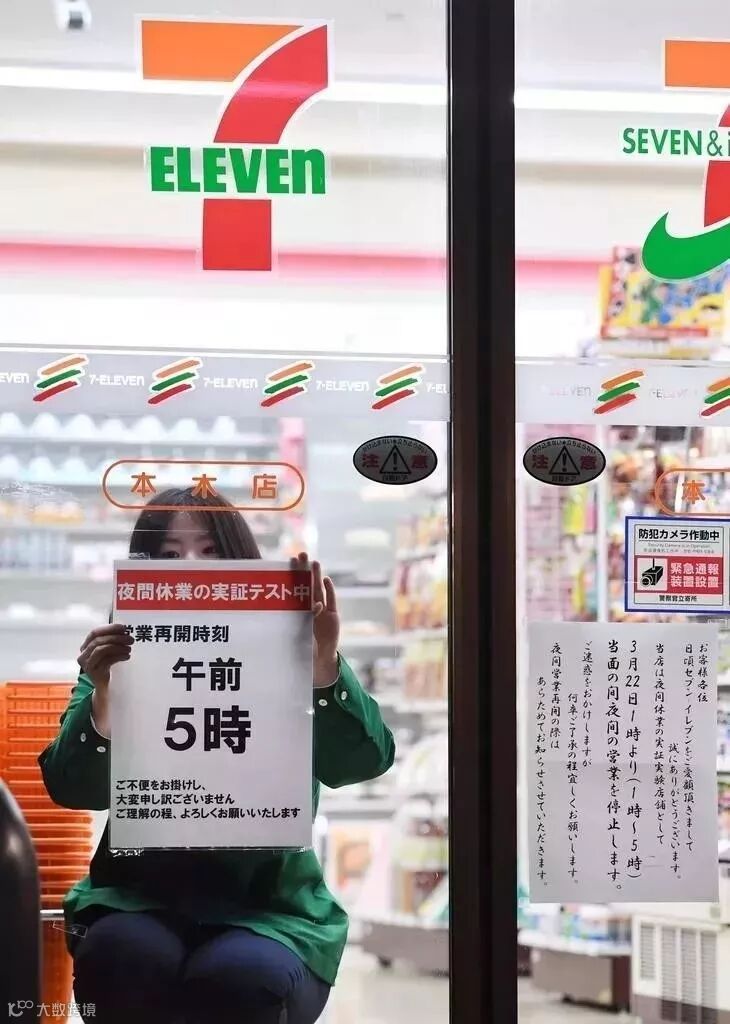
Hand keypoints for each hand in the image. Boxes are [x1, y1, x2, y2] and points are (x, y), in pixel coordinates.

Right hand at [78, 624, 133, 689]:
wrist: (102, 685)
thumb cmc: (105, 665)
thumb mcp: (106, 652)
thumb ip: (111, 640)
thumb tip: (124, 630)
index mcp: (85, 646)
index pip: (94, 632)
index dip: (109, 628)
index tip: (123, 627)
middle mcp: (83, 654)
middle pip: (98, 641)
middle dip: (116, 637)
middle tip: (130, 639)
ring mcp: (87, 664)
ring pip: (101, 649)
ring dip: (118, 647)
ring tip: (129, 648)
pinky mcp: (94, 672)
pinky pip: (107, 660)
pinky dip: (119, 656)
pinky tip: (127, 656)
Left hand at [291, 552, 339, 686]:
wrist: (319, 659)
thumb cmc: (304, 648)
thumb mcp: (297, 634)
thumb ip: (302, 620)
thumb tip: (306, 608)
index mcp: (298, 611)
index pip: (294, 589)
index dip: (292, 575)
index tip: (288, 562)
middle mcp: (309, 607)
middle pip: (307, 585)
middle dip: (304, 570)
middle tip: (301, 554)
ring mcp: (322, 611)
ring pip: (318, 590)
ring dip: (316, 576)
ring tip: (314, 562)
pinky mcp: (333, 615)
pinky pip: (331, 600)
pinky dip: (329, 590)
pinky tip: (326, 580)